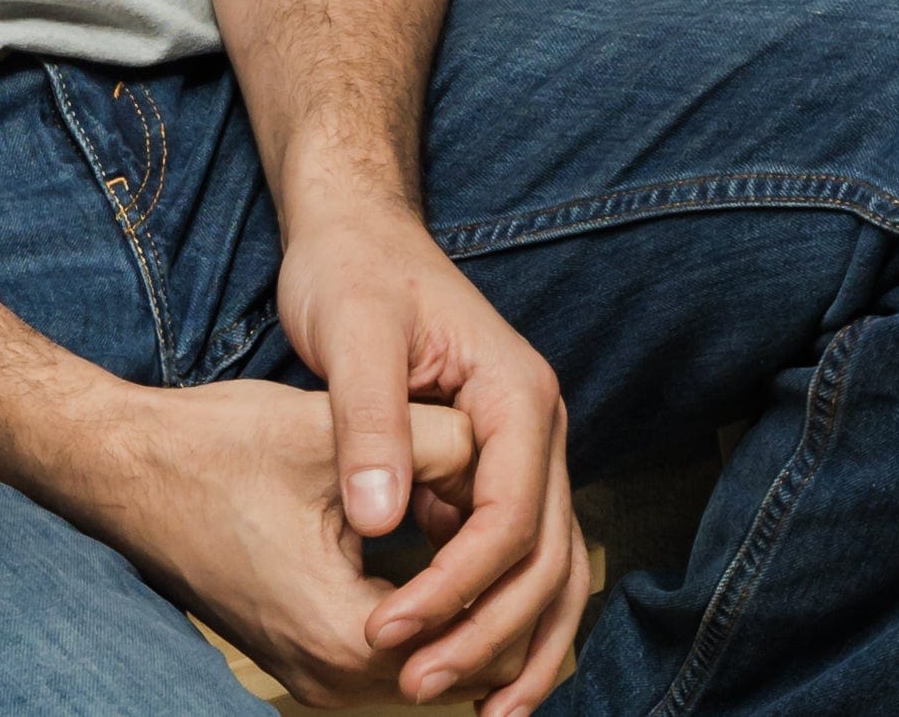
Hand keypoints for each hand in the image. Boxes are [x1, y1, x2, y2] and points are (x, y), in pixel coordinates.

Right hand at [82, 381, 484, 707]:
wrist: (125, 470)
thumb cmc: (215, 450)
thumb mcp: (328, 432)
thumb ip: (424, 440)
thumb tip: (496, 445)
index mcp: (344, 638)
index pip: (475, 640)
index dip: (504, 569)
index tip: (519, 496)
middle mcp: (331, 679)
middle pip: (456, 662)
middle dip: (490, 591)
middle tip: (519, 513)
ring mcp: (313, 673)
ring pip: (426, 656)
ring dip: (459, 598)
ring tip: (481, 518)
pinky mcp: (301, 649)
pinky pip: (389, 647)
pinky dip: (423, 602)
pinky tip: (436, 538)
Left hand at [275, 204, 590, 716]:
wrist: (356, 230)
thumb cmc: (352, 270)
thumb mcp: (351, 335)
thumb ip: (369, 425)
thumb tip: (380, 523)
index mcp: (517, 394)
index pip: (509, 519)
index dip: (455, 588)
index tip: (388, 632)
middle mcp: (538, 427)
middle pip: (544, 560)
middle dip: (490, 636)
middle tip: (416, 689)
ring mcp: (523, 451)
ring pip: (547, 571)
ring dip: (514, 645)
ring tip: (475, 715)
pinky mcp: (493, 470)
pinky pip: (513, 558)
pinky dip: (497, 615)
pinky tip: (460, 661)